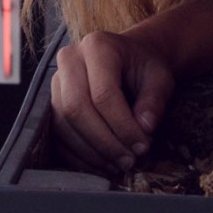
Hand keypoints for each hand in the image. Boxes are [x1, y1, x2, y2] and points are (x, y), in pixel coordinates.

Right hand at [51, 29, 176, 174]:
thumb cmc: (144, 68)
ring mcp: (55, 80)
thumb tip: (144, 129)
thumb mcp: (160, 78)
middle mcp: (69, 59)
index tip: (142, 146)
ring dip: (91, 152)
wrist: (129, 59)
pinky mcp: (52, 101)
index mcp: (98, 47)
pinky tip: (101, 165)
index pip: (103, 94)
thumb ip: (154, 101)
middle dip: (104, 141)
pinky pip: (57, 134)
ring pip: (63, 124)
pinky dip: (78, 155)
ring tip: (118, 165)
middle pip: (76, 108)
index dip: (122, 126)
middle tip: (128, 161)